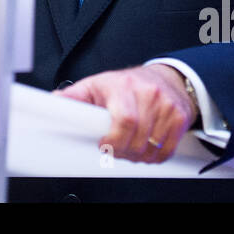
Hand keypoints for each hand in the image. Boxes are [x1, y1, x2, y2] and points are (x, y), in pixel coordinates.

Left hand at [55, 64, 198, 163]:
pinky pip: (167, 150)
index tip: (104, 144)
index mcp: (123, 86)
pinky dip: (155, 156)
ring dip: (138, 156)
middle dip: (122, 151)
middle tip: (115, 149)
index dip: (113, 140)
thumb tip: (53, 101)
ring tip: (130, 147)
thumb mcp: (97, 85)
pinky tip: (147, 147)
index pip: (124, 120)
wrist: (166, 77)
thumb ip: (75, 97)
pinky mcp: (180, 117)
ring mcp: (166, 105)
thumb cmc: (127, 84)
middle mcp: (148, 94)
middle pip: (137, 139)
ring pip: (151, 148)